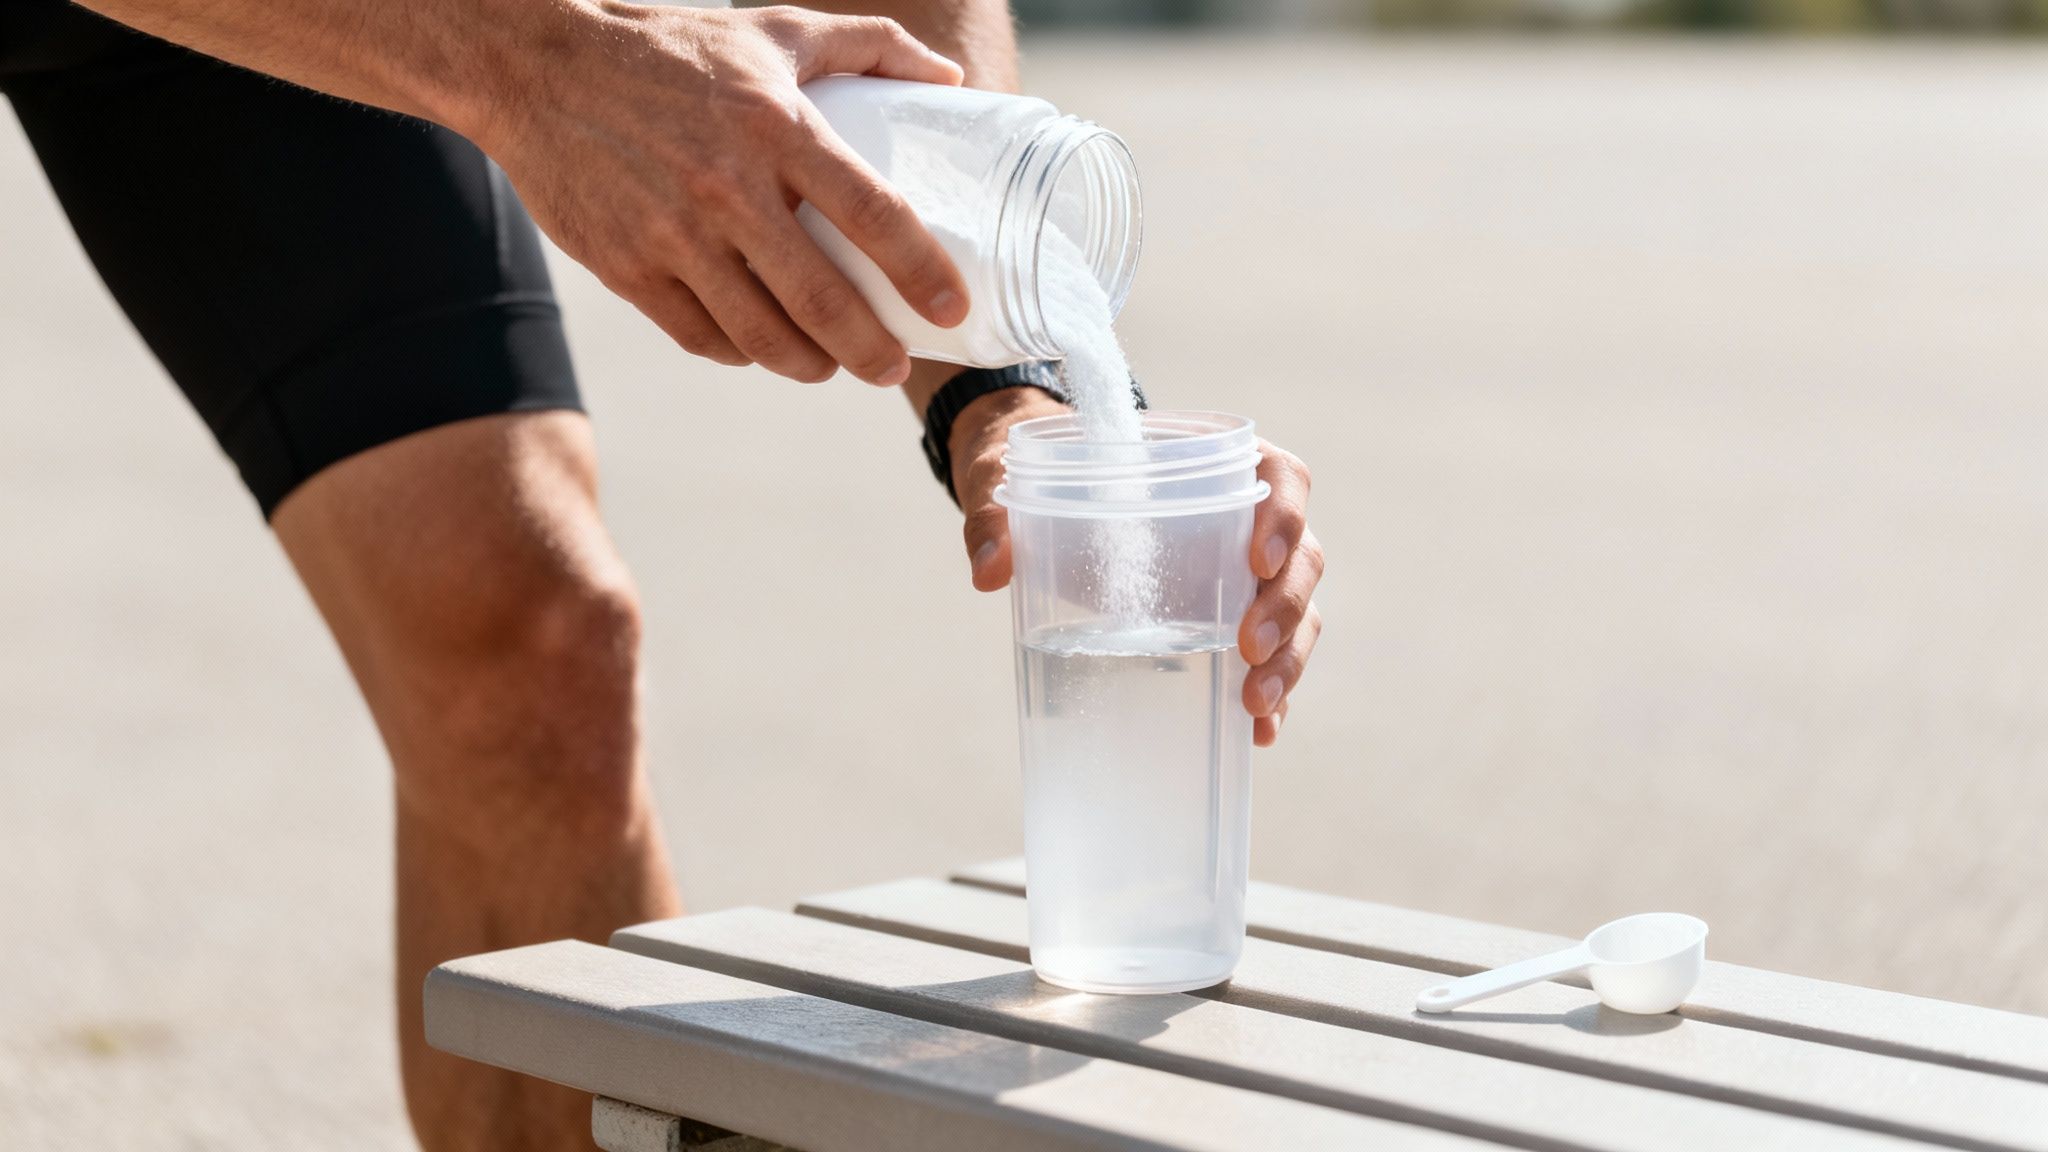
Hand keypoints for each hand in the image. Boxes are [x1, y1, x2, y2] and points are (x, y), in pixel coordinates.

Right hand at [470, 4, 971, 384]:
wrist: (536, 70)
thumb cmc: (668, 49)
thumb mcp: (772, 29)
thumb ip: (869, 46)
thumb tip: (948, 81)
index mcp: (775, 125)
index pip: (871, 212)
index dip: (921, 270)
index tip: (950, 307)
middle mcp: (727, 187)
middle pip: (821, 300)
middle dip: (871, 349)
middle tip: (891, 367)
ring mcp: (672, 235)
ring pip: (761, 335)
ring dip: (809, 364)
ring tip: (831, 366)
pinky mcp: (627, 269)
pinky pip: (701, 336)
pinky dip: (740, 353)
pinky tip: (760, 347)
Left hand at [952, 393, 1323, 746]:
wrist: (1039, 503)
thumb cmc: (1038, 477)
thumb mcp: (1005, 479)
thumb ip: (995, 515)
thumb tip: (989, 571)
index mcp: (1210, 461)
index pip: (1280, 475)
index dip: (1285, 514)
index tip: (1258, 559)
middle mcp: (1243, 516)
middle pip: (1301, 556)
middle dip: (1286, 608)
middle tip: (1250, 650)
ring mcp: (1241, 573)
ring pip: (1297, 612)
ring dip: (1289, 660)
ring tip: (1255, 706)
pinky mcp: (1227, 618)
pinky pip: (1270, 656)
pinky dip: (1271, 696)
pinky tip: (1257, 733)